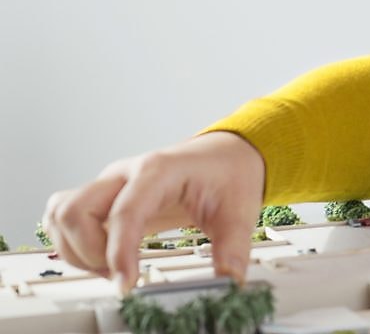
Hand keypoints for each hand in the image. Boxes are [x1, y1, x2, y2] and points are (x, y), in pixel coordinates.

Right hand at [42, 132, 264, 296]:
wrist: (226, 155)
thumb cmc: (228, 175)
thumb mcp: (239, 212)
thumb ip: (233, 249)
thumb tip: (227, 281)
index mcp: (159, 171)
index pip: (124, 212)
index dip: (118, 252)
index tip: (127, 284)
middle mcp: (126, 175)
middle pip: (75, 210)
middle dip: (89, 252)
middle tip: (120, 274)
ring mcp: (111, 185)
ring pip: (61, 213)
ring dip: (75, 249)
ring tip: (110, 267)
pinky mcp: (104, 197)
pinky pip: (65, 217)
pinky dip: (72, 243)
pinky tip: (102, 257)